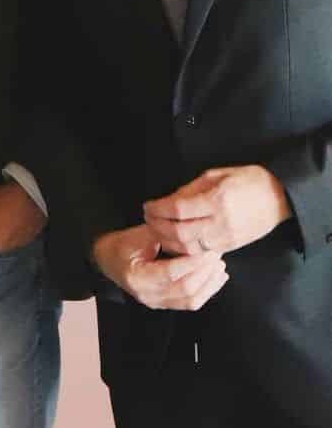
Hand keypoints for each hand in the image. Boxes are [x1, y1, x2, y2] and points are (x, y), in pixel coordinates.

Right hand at [92, 223, 227, 310]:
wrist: (107, 260)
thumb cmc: (121, 245)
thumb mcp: (137, 235)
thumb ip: (163, 236)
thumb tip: (190, 235)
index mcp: (137, 276)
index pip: (170, 272)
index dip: (192, 261)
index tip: (207, 249)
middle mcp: (147, 294)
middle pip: (184, 289)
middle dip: (204, 272)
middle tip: (216, 255)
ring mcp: (156, 303)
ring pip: (191, 300)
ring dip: (209, 283)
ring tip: (219, 266)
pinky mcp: (164, 305)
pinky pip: (190, 303)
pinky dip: (207, 291)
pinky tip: (216, 278)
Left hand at [143, 166, 292, 255]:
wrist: (279, 197)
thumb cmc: (247, 180)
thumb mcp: (216, 175)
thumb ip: (190, 189)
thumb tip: (168, 201)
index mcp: (217, 200)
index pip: (178, 209)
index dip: (158, 208)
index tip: (148, 205)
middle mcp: (221, 222)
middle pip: (180, 232)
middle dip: (158, 226)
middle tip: (148, 218)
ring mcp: (226, 238)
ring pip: (189, 248)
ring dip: (168, 240)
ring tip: (157, 229)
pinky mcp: (230, 247)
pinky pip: (201, 253)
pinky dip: (184, 249)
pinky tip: (174, 241)